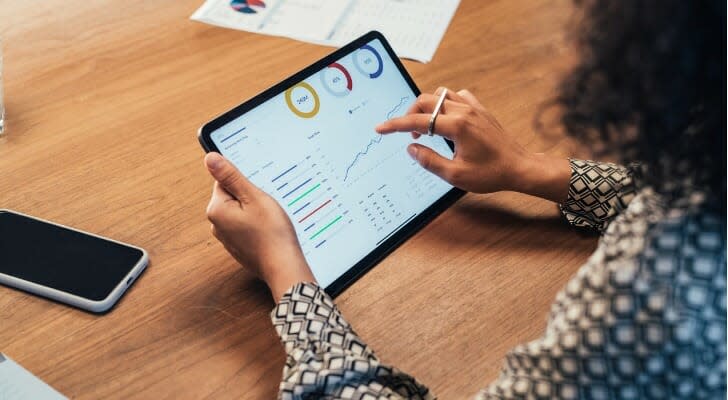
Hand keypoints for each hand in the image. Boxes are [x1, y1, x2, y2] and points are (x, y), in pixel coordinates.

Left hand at [204, 152, 314, 301]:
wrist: (283, 266)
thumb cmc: (271, 233)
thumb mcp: (253, 197)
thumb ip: (231, 177)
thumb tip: (210, 158)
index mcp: (216, 210)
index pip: (224, 181)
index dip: (245, 183)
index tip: (257, 192)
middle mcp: (217, 225)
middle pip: (232, 197)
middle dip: (250, 197)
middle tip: (265, 206)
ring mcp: (227, 238)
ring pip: (241, 212)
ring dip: (255, 212)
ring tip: (269, 220)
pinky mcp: (238, 246)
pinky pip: (246, 227)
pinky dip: (257, 226)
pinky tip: (269, 231)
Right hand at [376, 88, 569, 202]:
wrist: (519, 167)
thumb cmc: (491, 174)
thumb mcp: (456, 175)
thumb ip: (430, 161)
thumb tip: (412, 148)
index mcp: (457, 126)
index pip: (418, 121)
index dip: (396, 125)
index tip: (381, 128)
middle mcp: (464, 111)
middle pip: (426, 100)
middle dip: (411, 114)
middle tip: (409, 133)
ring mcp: (474, 107)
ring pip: (441, 95)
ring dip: (428, 107)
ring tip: (427, 127)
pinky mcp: (481, 109)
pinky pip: (457, 96)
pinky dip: (446, 103)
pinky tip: (446, 119)